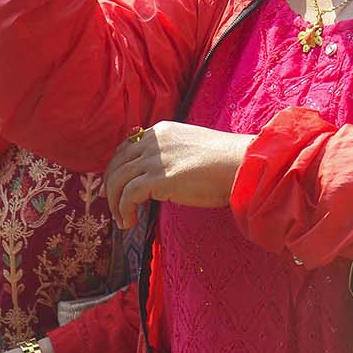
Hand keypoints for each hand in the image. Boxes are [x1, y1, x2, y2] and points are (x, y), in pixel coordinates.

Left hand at [106, 122, 253, 227]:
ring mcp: (155, 159)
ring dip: (115, 203)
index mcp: (161, 131)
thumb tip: (157, 178)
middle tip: (112, 206)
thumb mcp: (191, 149)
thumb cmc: (224, 162)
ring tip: (123, 220)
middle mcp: (154, 141)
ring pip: (118, 180)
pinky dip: (124, 210)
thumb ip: (171, 156)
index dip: (117, 169)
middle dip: (110, 187)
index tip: (115, 187)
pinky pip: (127, 196)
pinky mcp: (158, 178)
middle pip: (117, 163)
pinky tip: (130, 221)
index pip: (126, 148)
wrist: (241, 165)